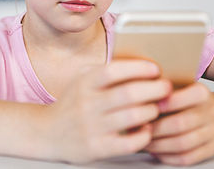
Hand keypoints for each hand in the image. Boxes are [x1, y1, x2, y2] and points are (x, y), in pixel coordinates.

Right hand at [44, 60, 171, 163]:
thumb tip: (142, 65)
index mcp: (84, 83)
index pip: (113, 71)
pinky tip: (145, 129)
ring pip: (132, 117)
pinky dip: (143, 135)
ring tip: (155, 107)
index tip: (155, 69)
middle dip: (154, 89)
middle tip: (166, 88)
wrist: (47, 132)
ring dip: (151, 111)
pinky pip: (129, 143)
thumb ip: (106, 70)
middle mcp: (87, 104)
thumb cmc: (73, 103)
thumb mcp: (81, 79)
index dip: (138, 68)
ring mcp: (91, 128)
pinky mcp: (97, 148)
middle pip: (128, 94)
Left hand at [144, 82, 213, 165]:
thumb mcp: (182, 86)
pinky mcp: (213, 149)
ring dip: (159, 145)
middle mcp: (211, 112)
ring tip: (144, 141)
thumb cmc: (192, 99)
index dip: (165, 103)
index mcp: (202, 93)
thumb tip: (137, 97)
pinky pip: (189, 157)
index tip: (146, 105)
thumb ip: (163, 90)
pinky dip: (169, 157)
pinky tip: (156, 152)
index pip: (184, 97)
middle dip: (156, 128)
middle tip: (139, 129)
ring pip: (183, 143)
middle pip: (181, 123)